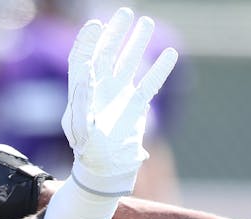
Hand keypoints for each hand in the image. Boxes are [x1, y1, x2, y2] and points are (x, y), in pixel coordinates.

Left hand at [62, 8, 177, 196]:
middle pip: (107, 53)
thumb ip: (81, 101)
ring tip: (146, 23)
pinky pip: (149, 84)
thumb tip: (86, 72)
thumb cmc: (87, 152)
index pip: (83, 57)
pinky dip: (159, 70)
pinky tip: (170, 54)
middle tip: (126, 13)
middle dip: (116, 33)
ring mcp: (119, 96)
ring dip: (137, 44)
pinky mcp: (136, 108)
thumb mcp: (80, 128)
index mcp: (82, 91)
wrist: (105, 171)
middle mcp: (100, 89)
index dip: (88, 40)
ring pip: (128, 64)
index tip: (96, 25)